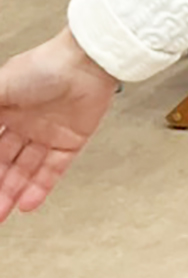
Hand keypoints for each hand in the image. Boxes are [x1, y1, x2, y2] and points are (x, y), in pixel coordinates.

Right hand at [0, 29, 118, 221]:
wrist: (88, 63)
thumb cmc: (44, 67)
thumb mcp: (0, 88)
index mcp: (5, 108)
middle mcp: (25, 122)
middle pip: (4, 161)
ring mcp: (48, 133)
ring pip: (26, 169)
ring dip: (12, 191)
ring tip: (1, 214)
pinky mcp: (72, 140)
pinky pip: (54, 169)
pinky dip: (40, 187)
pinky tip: (27, 205)